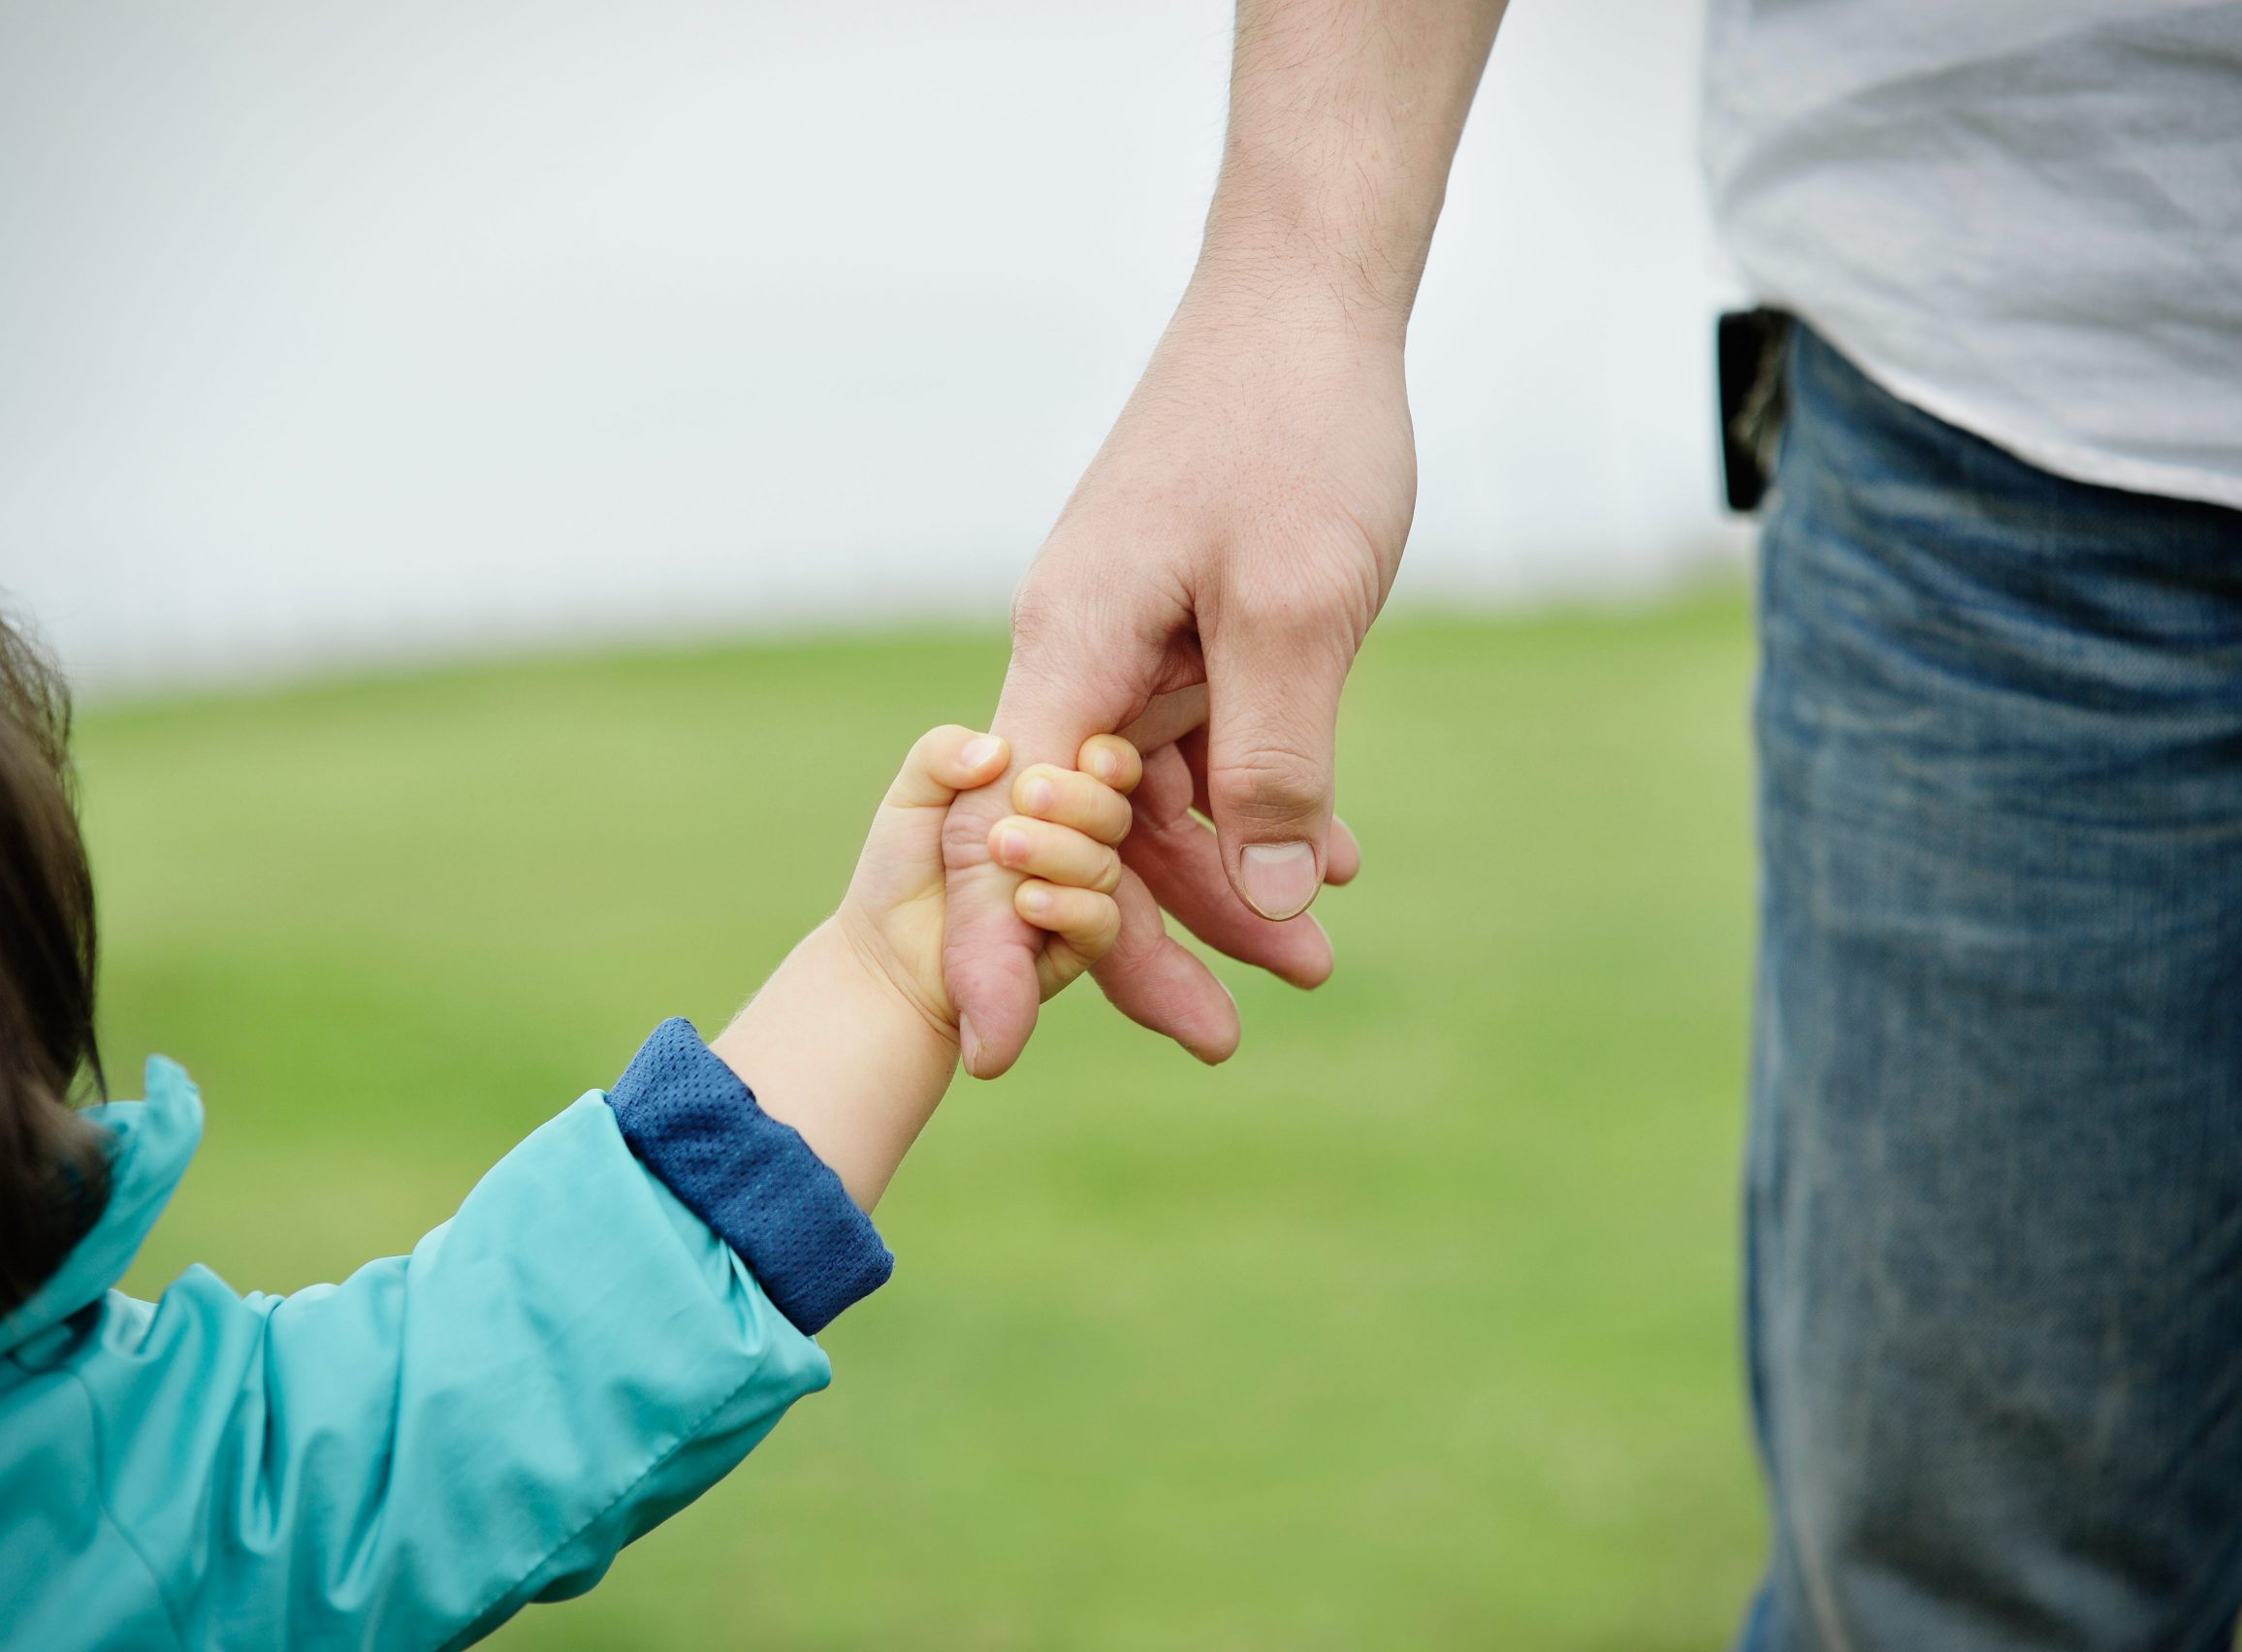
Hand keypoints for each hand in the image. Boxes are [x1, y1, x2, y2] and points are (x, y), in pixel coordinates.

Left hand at [838, 725, 1145, 1043]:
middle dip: (1078, 798)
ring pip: (1104, 866)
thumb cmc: (904, 865)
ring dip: (1060, 850)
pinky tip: (1024, 901)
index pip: (1106, 767)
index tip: (1086, 755)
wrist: (887, 951)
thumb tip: (998, 749)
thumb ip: (942, 753)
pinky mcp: (1072, 947)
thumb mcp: (912, 795)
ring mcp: (1075, 895)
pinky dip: (1068, 906)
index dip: (1108, 758)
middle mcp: (1072, 842)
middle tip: (1025, 795)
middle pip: (1112, 813)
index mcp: (1048, 796)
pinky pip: (1100, 922)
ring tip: (1001, 845)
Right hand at [942, 288, 1411, 1076]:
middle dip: (1144, 938)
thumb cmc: (1294, 433)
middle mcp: (1078, 654)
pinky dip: (1254, 801)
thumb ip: (1273, 760)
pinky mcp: (1180, 630)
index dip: (999, 947)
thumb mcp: (1295, 610)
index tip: (998, 1049)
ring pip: (1150, 800)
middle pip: (1083, 834)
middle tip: (1224, 1037)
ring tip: (1314, 952)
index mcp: (1070, 649)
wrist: (1308, 301)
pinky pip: (1199, 746)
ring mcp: (1128, 641)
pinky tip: (1325, 857)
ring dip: (1227, 876)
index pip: (1009, 832)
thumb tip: (1261, 897)